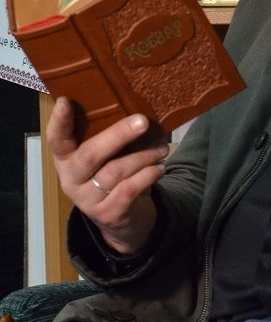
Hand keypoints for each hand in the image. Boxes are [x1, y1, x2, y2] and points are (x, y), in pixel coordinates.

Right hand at [46, 97, 167, 254]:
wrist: (120, 219)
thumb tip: (135, 110)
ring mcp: (88, 199)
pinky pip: (130, 189)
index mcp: (66, 159)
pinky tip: (160, 167)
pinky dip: (148, 175)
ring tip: (162, 148)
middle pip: (90, 154)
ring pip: (116, 171)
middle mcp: (71, 179)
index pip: (56, 139)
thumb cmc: (112, 175)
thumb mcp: (104, 158)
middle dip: (118, 135)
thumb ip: (108, 138)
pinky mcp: (108, 213)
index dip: (58, 121)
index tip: (65, 101)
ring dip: (144, 156)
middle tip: (143, 121)